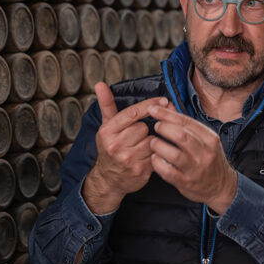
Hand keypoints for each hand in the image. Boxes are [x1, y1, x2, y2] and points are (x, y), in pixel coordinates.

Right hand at [82, 82, 166, 213]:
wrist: (108, 179)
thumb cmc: (109, 148)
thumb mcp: (106, 126)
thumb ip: (107, 104)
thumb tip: (100, 84)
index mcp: (107, 132)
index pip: (133, 113)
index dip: (150, 105)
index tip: (163, 100)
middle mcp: (116, 145)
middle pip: (144, 127)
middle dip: (145, 129)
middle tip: (137, 136)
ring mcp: (128, 159)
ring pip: (152, 141)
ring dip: (151, 142)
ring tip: (141, 147)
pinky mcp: (140, 171)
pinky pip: (157, 154)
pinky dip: (155, 153)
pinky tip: (147, 156)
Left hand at [147, 105, 237, 213]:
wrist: (221, 185)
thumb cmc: (210, 159)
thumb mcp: (204, 139)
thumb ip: (185, 123)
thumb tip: (167, 107)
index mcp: (209, 138)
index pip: (186, 121)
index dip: (167, 114)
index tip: (154, 109)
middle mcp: (204, 153)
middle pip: (180, 135)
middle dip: (163, 128)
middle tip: (156, 126)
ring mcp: (195, 169)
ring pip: (173, 154)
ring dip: (158, 145)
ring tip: (154, 143)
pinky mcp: (186, 182)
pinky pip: (167, 171)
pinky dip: (157, 163)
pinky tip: (155, 158)